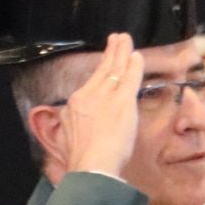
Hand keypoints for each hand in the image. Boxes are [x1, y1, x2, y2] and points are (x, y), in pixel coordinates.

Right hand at [62, 34, 143, 177]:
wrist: (92, 165)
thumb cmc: (83, 159)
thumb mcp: (68, 136)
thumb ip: (71, 124)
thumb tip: (69, 122)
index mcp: (75, 104)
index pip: (92, 83)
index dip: (101, 70)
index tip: (106, 61)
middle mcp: (88, 96)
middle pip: (102, 70)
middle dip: (111, 53)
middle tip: (117, 38)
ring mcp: (105, 98)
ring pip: (115, 70)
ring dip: (121, 53)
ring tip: (126, 40)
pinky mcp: (122, 103)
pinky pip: (129, 79)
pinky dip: (134, 66)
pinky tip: (137, 56)